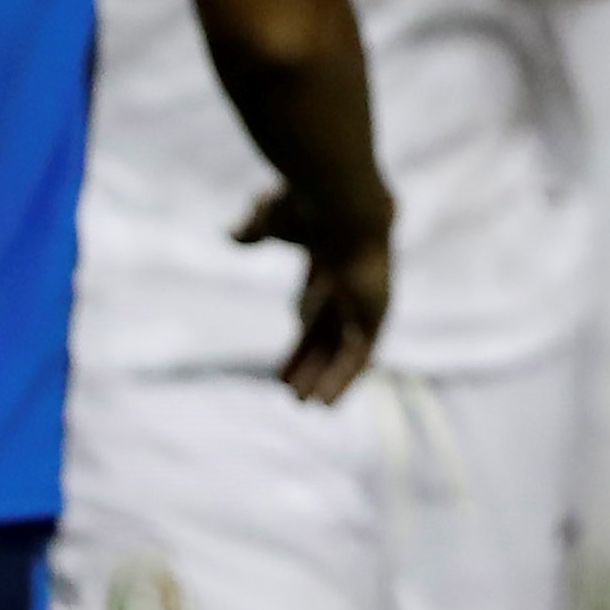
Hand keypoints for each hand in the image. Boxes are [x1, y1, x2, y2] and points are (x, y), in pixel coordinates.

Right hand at [238, 186, 394, 402]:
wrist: (343, 205)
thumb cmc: (307, 204)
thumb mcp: (270, 216)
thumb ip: (253, 228)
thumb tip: (234, 234)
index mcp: (326, 266)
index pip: (312, 316)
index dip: (299, 345)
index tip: (282, 371)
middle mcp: (348, 288)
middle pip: (328, 338)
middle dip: (310, 365)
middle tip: (292, 393)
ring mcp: (364, 302)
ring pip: (343, 350)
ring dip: (324, 378)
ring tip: (303, 405)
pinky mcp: (375, 314)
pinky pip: (359, 356)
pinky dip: (342, 379)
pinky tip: (324, 404)